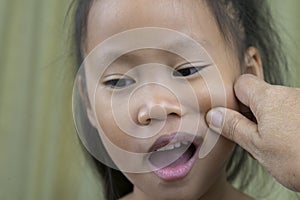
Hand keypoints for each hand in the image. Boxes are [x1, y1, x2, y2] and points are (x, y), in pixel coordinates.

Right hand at [206, 74, 299, 190]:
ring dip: (269, 121)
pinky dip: (286, 125)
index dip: (233, 97)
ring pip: (276, 106)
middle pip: (259, 95)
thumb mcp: (257, 146)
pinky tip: (289, 144)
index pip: (241, 83)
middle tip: (251, 137)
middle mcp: (288, 94)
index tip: (231, 114)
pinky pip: (291, 112)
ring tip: (273, 145)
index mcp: (269, 98)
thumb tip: (213, 115)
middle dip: (251, 114)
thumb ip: (233, 127)